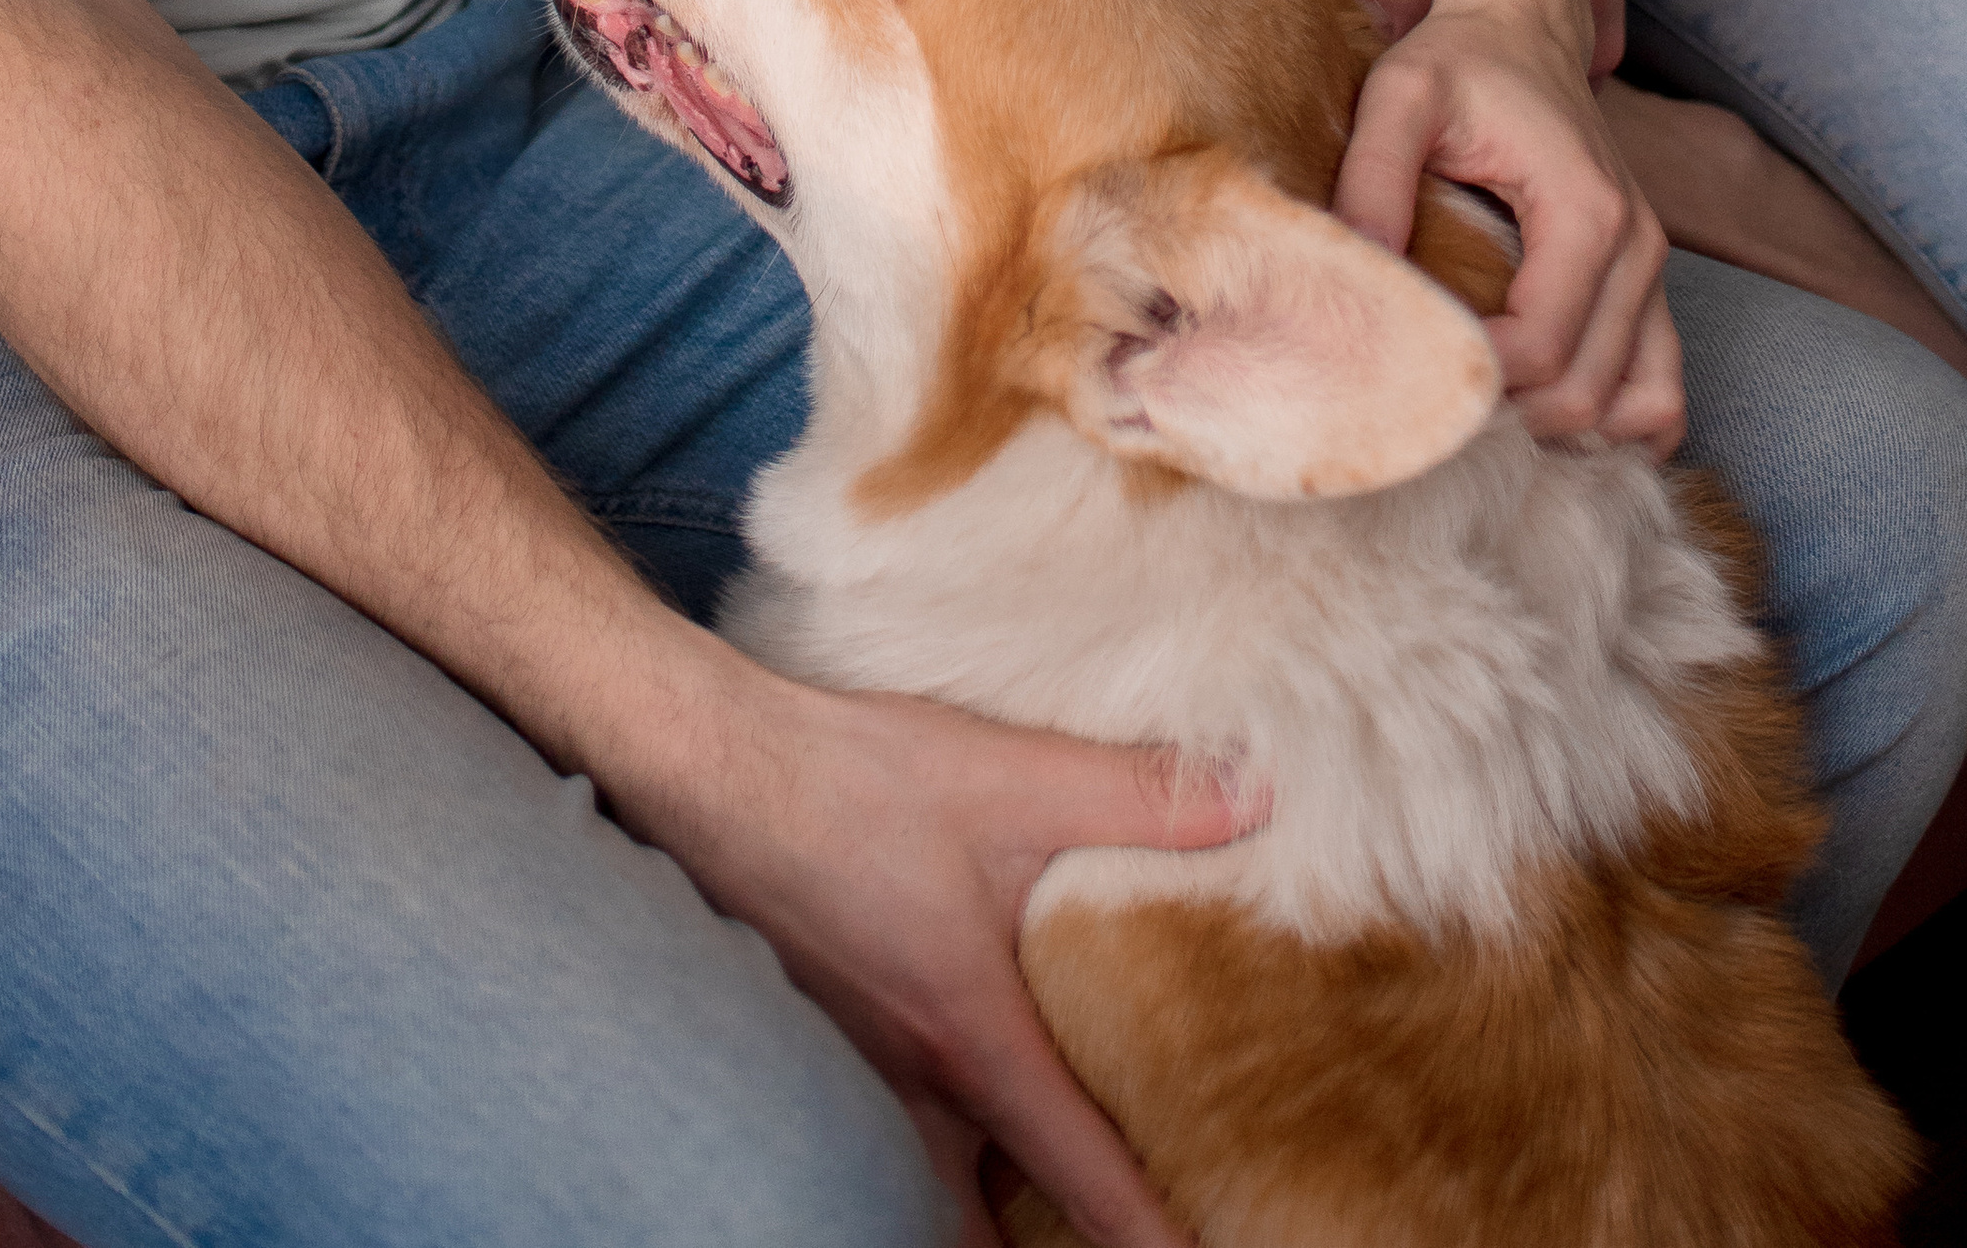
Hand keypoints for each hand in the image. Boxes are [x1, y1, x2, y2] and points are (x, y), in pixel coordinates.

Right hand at [636, 674, 1244, 1246]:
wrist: (707, 766)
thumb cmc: (850, 781)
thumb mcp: (1008, 778)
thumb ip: (1137, 797)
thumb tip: (1259, 802)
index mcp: (975, 1048)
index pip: (1086, 1185)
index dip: (1157, 1240)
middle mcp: (915, 1088)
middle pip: (986, 1229)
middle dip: (1056, 1239)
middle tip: (1130, 1219)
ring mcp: (859, 1074)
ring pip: (935, 1190)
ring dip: (994, 1204)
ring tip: (1053, 1192)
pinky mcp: (827, 1038)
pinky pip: (894, 1134)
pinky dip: (946, 1152)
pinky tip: (977, 1097)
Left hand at [1333, 0, 1682, 453]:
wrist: (1524, 26)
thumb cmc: (1461, 59)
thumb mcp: (1399, 96)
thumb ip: (1373, 176)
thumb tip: (1356, 269)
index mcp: (1586, 212)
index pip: (1542, 349)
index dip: (1474, 380)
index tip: (1406, 372)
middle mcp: (1638, 249)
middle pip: (1590, 393)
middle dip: (1510, 417)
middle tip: (1429, 403)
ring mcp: (1651, 271)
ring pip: (1638, 404)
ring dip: (1564, 430)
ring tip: (1482, 414)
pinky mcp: (1644, 282)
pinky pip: (1658, 383)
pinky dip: (1613, 418)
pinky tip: (1541, 413)